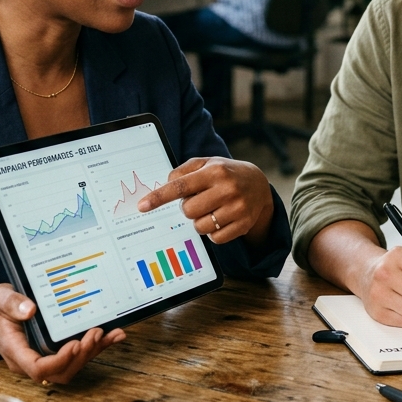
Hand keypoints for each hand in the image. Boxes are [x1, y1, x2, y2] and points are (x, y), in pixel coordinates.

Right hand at [0, 284, 124, 384]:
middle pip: (60, 372)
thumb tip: (30, 309)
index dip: (59, 361)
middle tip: (95, 334)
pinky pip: (77, 356)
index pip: (38, 368)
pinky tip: (113, 335)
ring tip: (107, 334)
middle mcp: (31, 360)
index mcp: (16, 352)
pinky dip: (97, 347)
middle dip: (81, 356)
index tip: (74, 344)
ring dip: (92, 353)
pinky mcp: (54, 351)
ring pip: (72, 367)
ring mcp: (43, 358)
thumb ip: (12, 303)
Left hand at [137, 156, 274, 246]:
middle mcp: (227, 189)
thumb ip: (184, 171)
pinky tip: (221, 219)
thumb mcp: (207, 163)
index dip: (159, 197)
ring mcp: (237, 208)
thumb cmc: (225, 173)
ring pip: (200, 226)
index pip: (180, 186)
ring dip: (199, 221)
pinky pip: (215, 238)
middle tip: (198, 200)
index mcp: (215, 171)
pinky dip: (213, 232)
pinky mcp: (243, 225)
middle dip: (187, 208)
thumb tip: (166, 184)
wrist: (259, 184)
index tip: (142, 206)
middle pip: (188, 210)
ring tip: (210, 209)